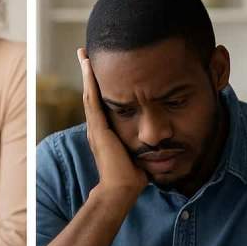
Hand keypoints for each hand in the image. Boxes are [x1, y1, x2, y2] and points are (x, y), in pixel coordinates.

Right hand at [78, 49, 146, 197]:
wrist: (121, 189)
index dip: (99, 86)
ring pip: (89, 94)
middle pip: (91, 94)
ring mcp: (96, 128)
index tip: (99, 70)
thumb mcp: (140, 153)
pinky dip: (90, 83)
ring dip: (87, 74)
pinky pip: (92, 100)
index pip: (101, 103)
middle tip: (86, 55)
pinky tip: (89, 68)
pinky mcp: (98, 129)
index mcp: (105, 133)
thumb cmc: (133, 176)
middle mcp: (97, 128)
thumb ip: (145, 143)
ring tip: (85, 55)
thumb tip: (161, 139)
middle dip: (89, 75)